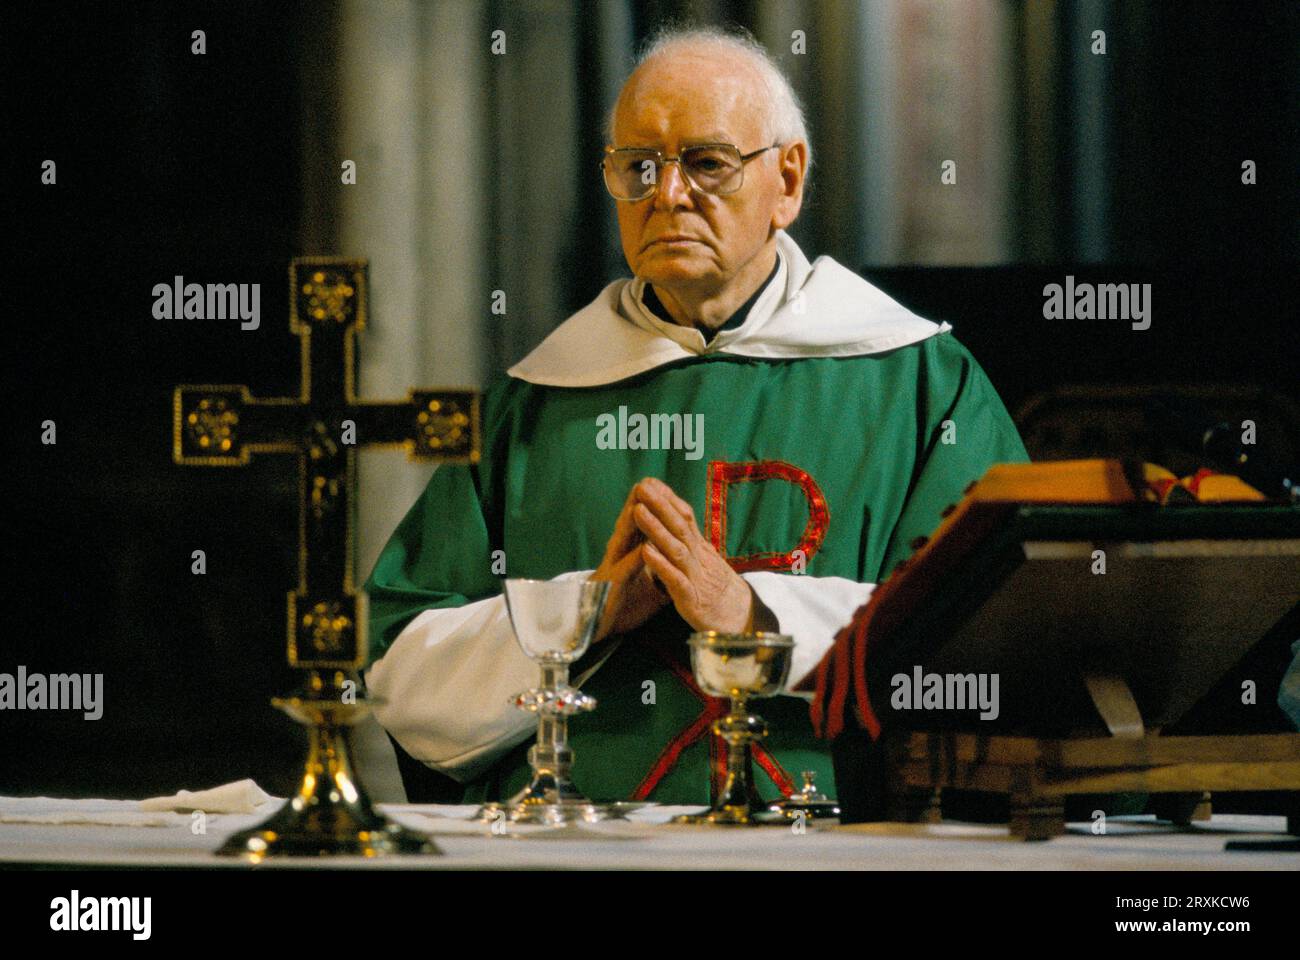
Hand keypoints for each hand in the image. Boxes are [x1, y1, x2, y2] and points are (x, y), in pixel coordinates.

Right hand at [589, 482, 670, 642]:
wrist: (597, 626)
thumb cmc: (623, 599)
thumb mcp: (647, 578)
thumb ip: (660, 562)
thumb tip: (679, 553)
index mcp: (628, 550)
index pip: (641, 523)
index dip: (650, 506)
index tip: (660, 484)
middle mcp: (620, 555)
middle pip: (631, 525)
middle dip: (639, 503)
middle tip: (648, 482)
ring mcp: (614, 568)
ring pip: (624, 541)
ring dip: (632, 523)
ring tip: (639, 503)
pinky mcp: (613, 587)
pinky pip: (626, 571)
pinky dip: (634, 560)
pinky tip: (643, 549)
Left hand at [632, 477, 770, 633]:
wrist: (740, 618)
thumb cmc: (716, 588)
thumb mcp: (704, 561)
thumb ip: (690, 542)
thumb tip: (677, 521)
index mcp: (699, 548)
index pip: (685, 518)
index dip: (668, 500)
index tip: (650, 482)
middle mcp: (698, 557)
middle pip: (679, 527)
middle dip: (660, 506)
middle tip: (642, 487)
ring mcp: (695, 576)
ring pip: (676, 548)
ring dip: (656, 529)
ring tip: (638, 511)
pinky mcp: (691, 597)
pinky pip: (674, 579)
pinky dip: (660, 564)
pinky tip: (645, 552)